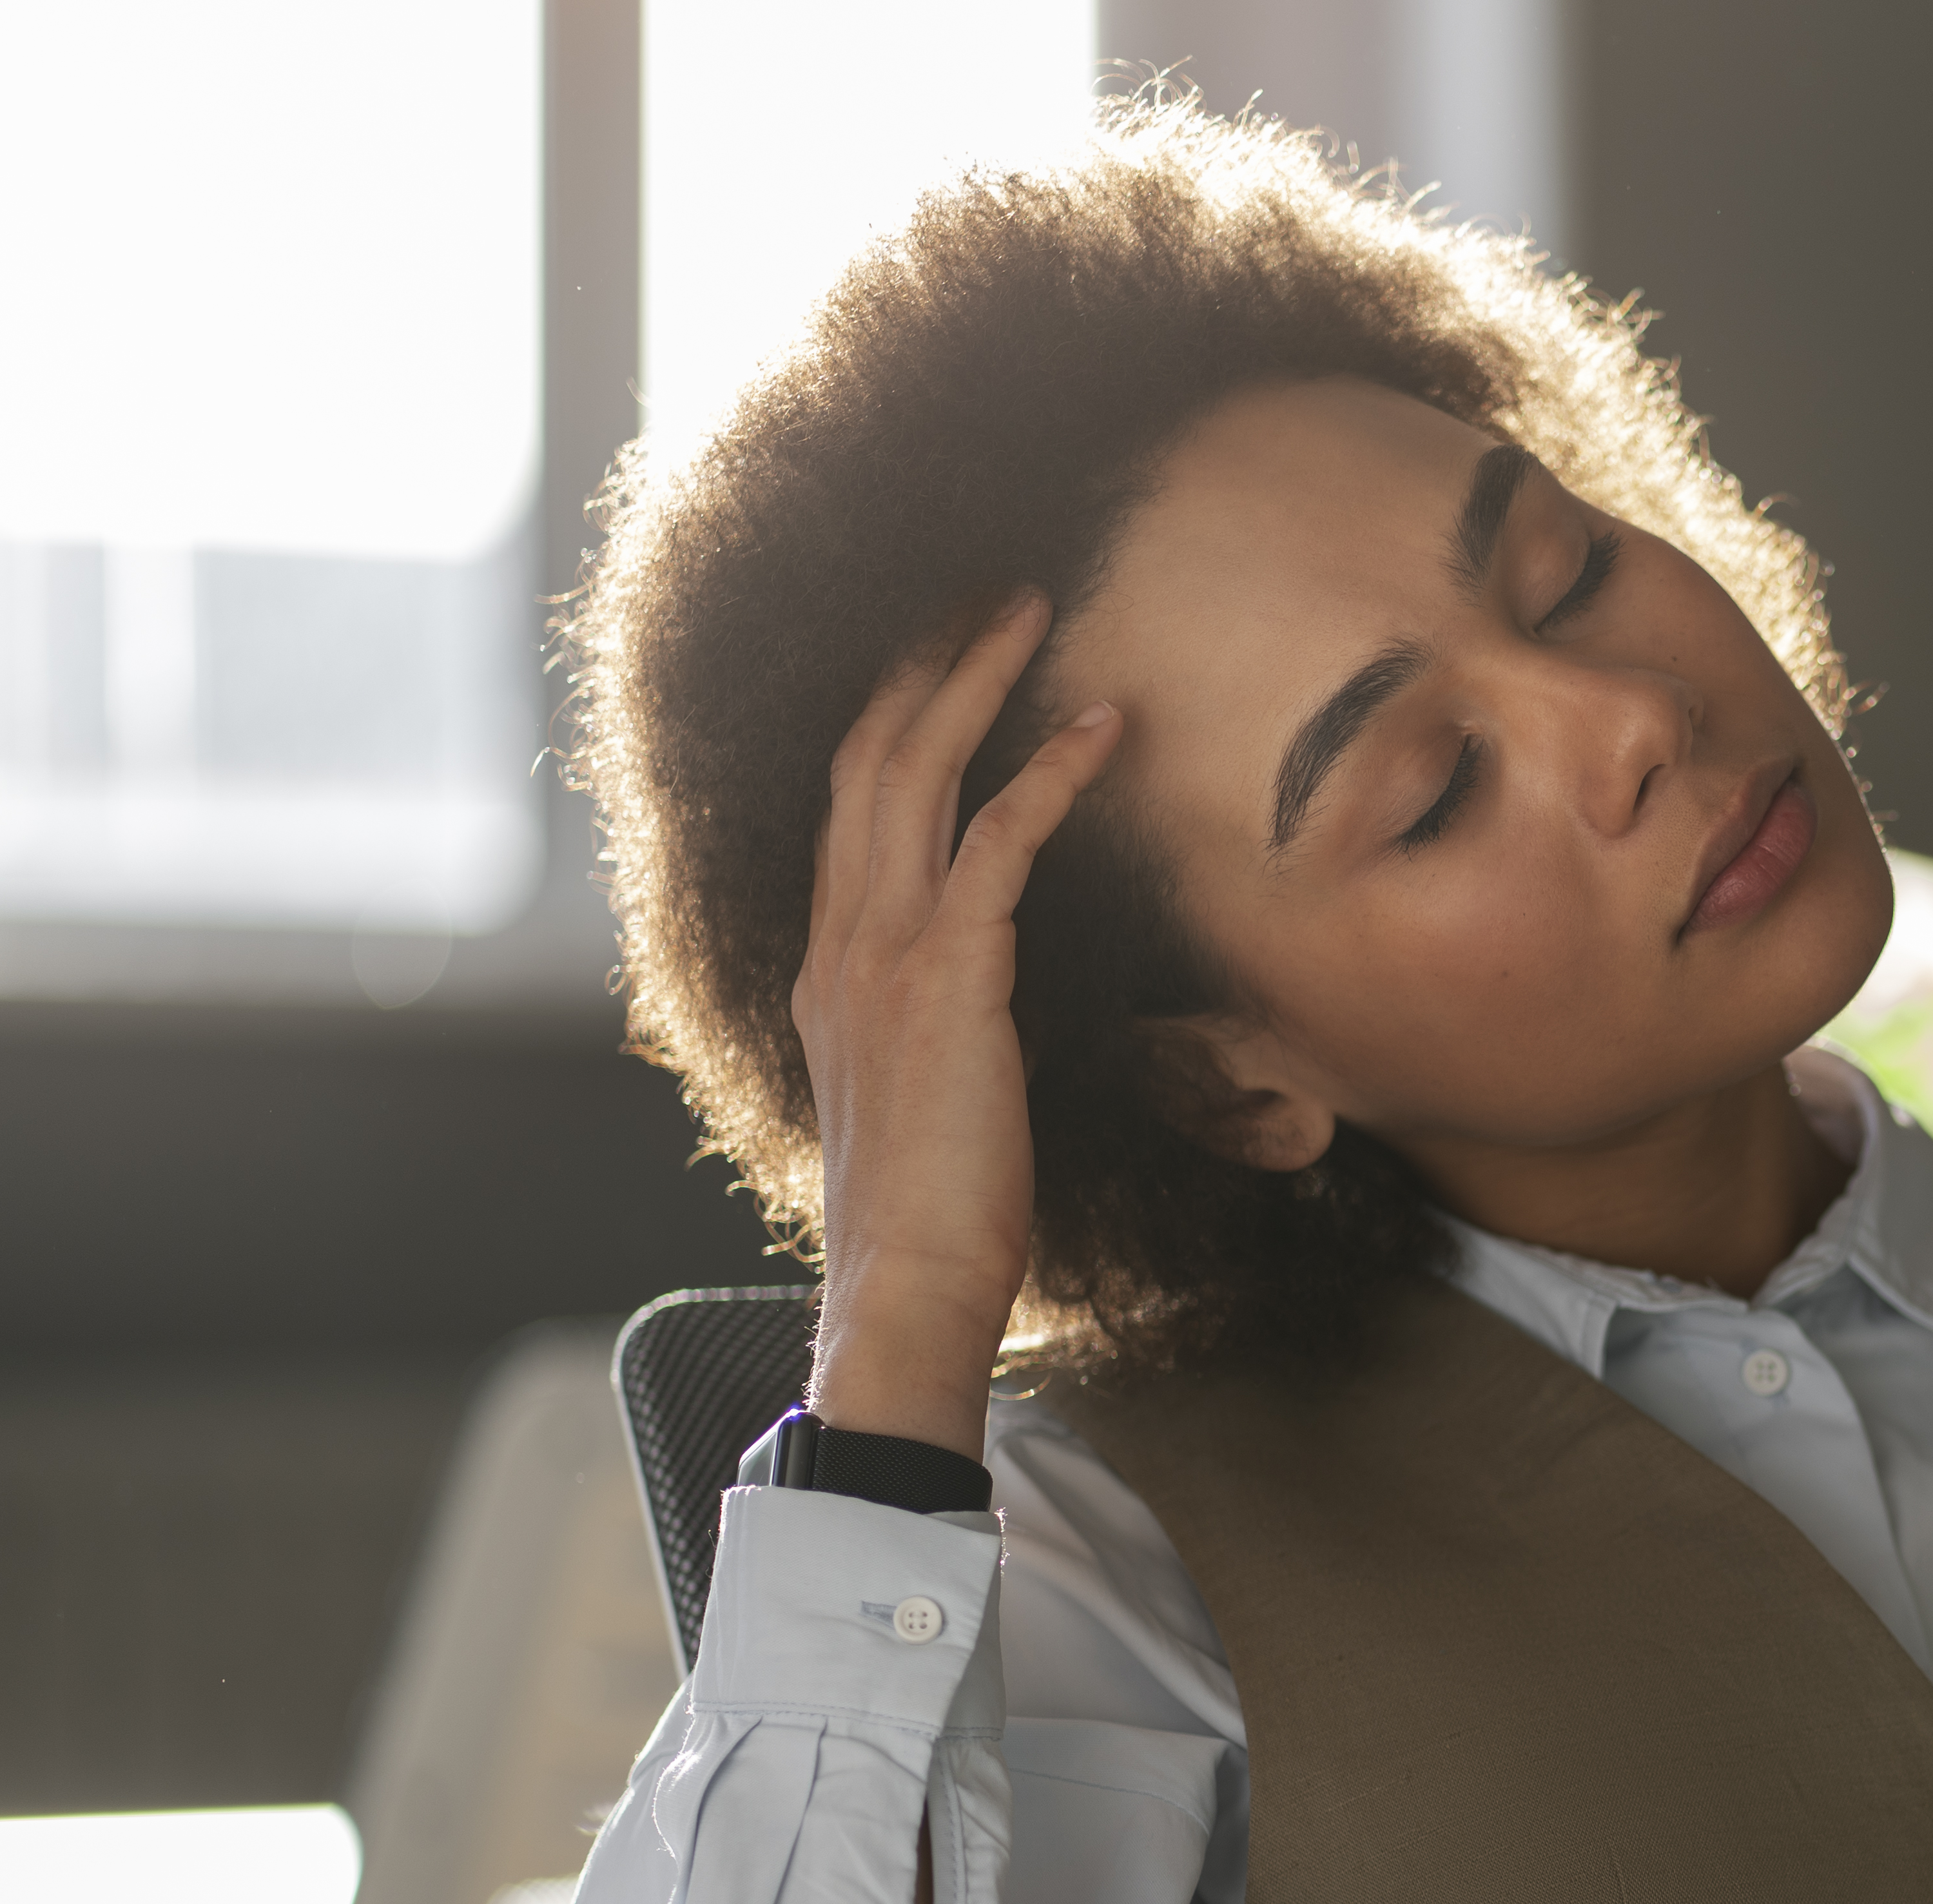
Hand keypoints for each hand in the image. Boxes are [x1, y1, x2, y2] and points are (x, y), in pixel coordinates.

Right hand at [793, 593, 1125, 1456]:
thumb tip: (970, 1010)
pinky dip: (1049, 774)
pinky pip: (999, 843)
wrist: (910, 1281)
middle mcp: (843, 942)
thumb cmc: (934, 1211)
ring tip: (1025, 610)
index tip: (932, 658)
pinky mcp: (950, 979)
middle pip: (866, 757)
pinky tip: (1102, 729)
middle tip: (978, 592)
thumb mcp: (918, 1097)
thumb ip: (929, 1030)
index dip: (888, 719)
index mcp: (830, 967)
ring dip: (972, 680)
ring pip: (915, 773)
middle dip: (918, 663)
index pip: (847, 808)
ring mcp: (885, 955)